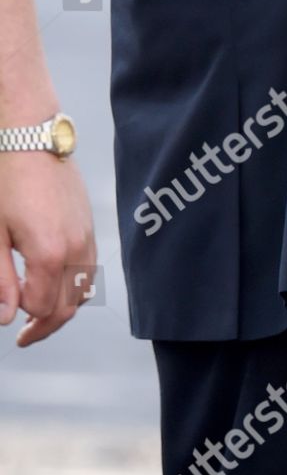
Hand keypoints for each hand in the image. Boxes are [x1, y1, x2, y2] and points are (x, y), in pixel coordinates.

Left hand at [0, 153, 95, 346]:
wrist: (32, 139)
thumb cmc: (6, 182)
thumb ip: (1, 280)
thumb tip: (6, 318)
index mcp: (48, 254)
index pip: (40, 308)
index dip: (23, 320)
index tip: (11, 326)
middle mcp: (75, 248)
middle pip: (67, 306)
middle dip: (45, 325)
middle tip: (25, 335)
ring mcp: (86, 236)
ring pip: (82, 291)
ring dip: (62, 308)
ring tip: (40, 314)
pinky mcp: (89, 225)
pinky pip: (89, 269)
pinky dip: (75, 286)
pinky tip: (56, 284)